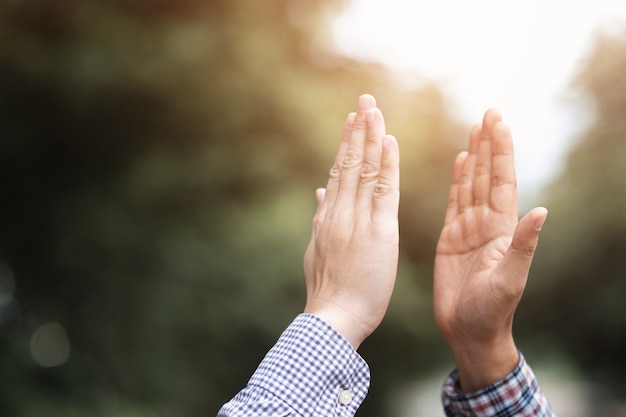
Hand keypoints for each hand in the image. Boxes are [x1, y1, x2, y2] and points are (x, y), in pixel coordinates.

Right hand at [303, 94, 399, 349]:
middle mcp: (339, 212)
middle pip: (349, 164)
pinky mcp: (377, 231)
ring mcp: (356, 220)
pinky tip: (388, 141)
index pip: (338, 174)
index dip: (346, 145)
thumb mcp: (316, 249)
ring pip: (363, 170)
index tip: (352, 122)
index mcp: (327, 218)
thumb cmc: (328, 291)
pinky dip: (385, 164)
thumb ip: (320, 218)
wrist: (332, 317)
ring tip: (373, 108)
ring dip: (369, 137)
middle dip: (357, 130)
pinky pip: (382, 190)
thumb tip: (319, 192)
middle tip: (364, 100)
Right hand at [433, 109, 547, 391]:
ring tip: (476, 129)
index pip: (502, 181)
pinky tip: (461, 162)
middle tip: (489, 112)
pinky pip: (455, 202)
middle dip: (490, 143)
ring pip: (472, 184)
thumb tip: (542, 211)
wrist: (469, 331)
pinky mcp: (451, 238)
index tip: (497, 121)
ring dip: (476, 156)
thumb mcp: (510, 280)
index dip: (501, 151)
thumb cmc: (491, 311)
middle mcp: (487, 224)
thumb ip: (523, 246)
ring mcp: (469, 230)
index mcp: (502, 230)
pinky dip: (458, 180)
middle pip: (489, 175)